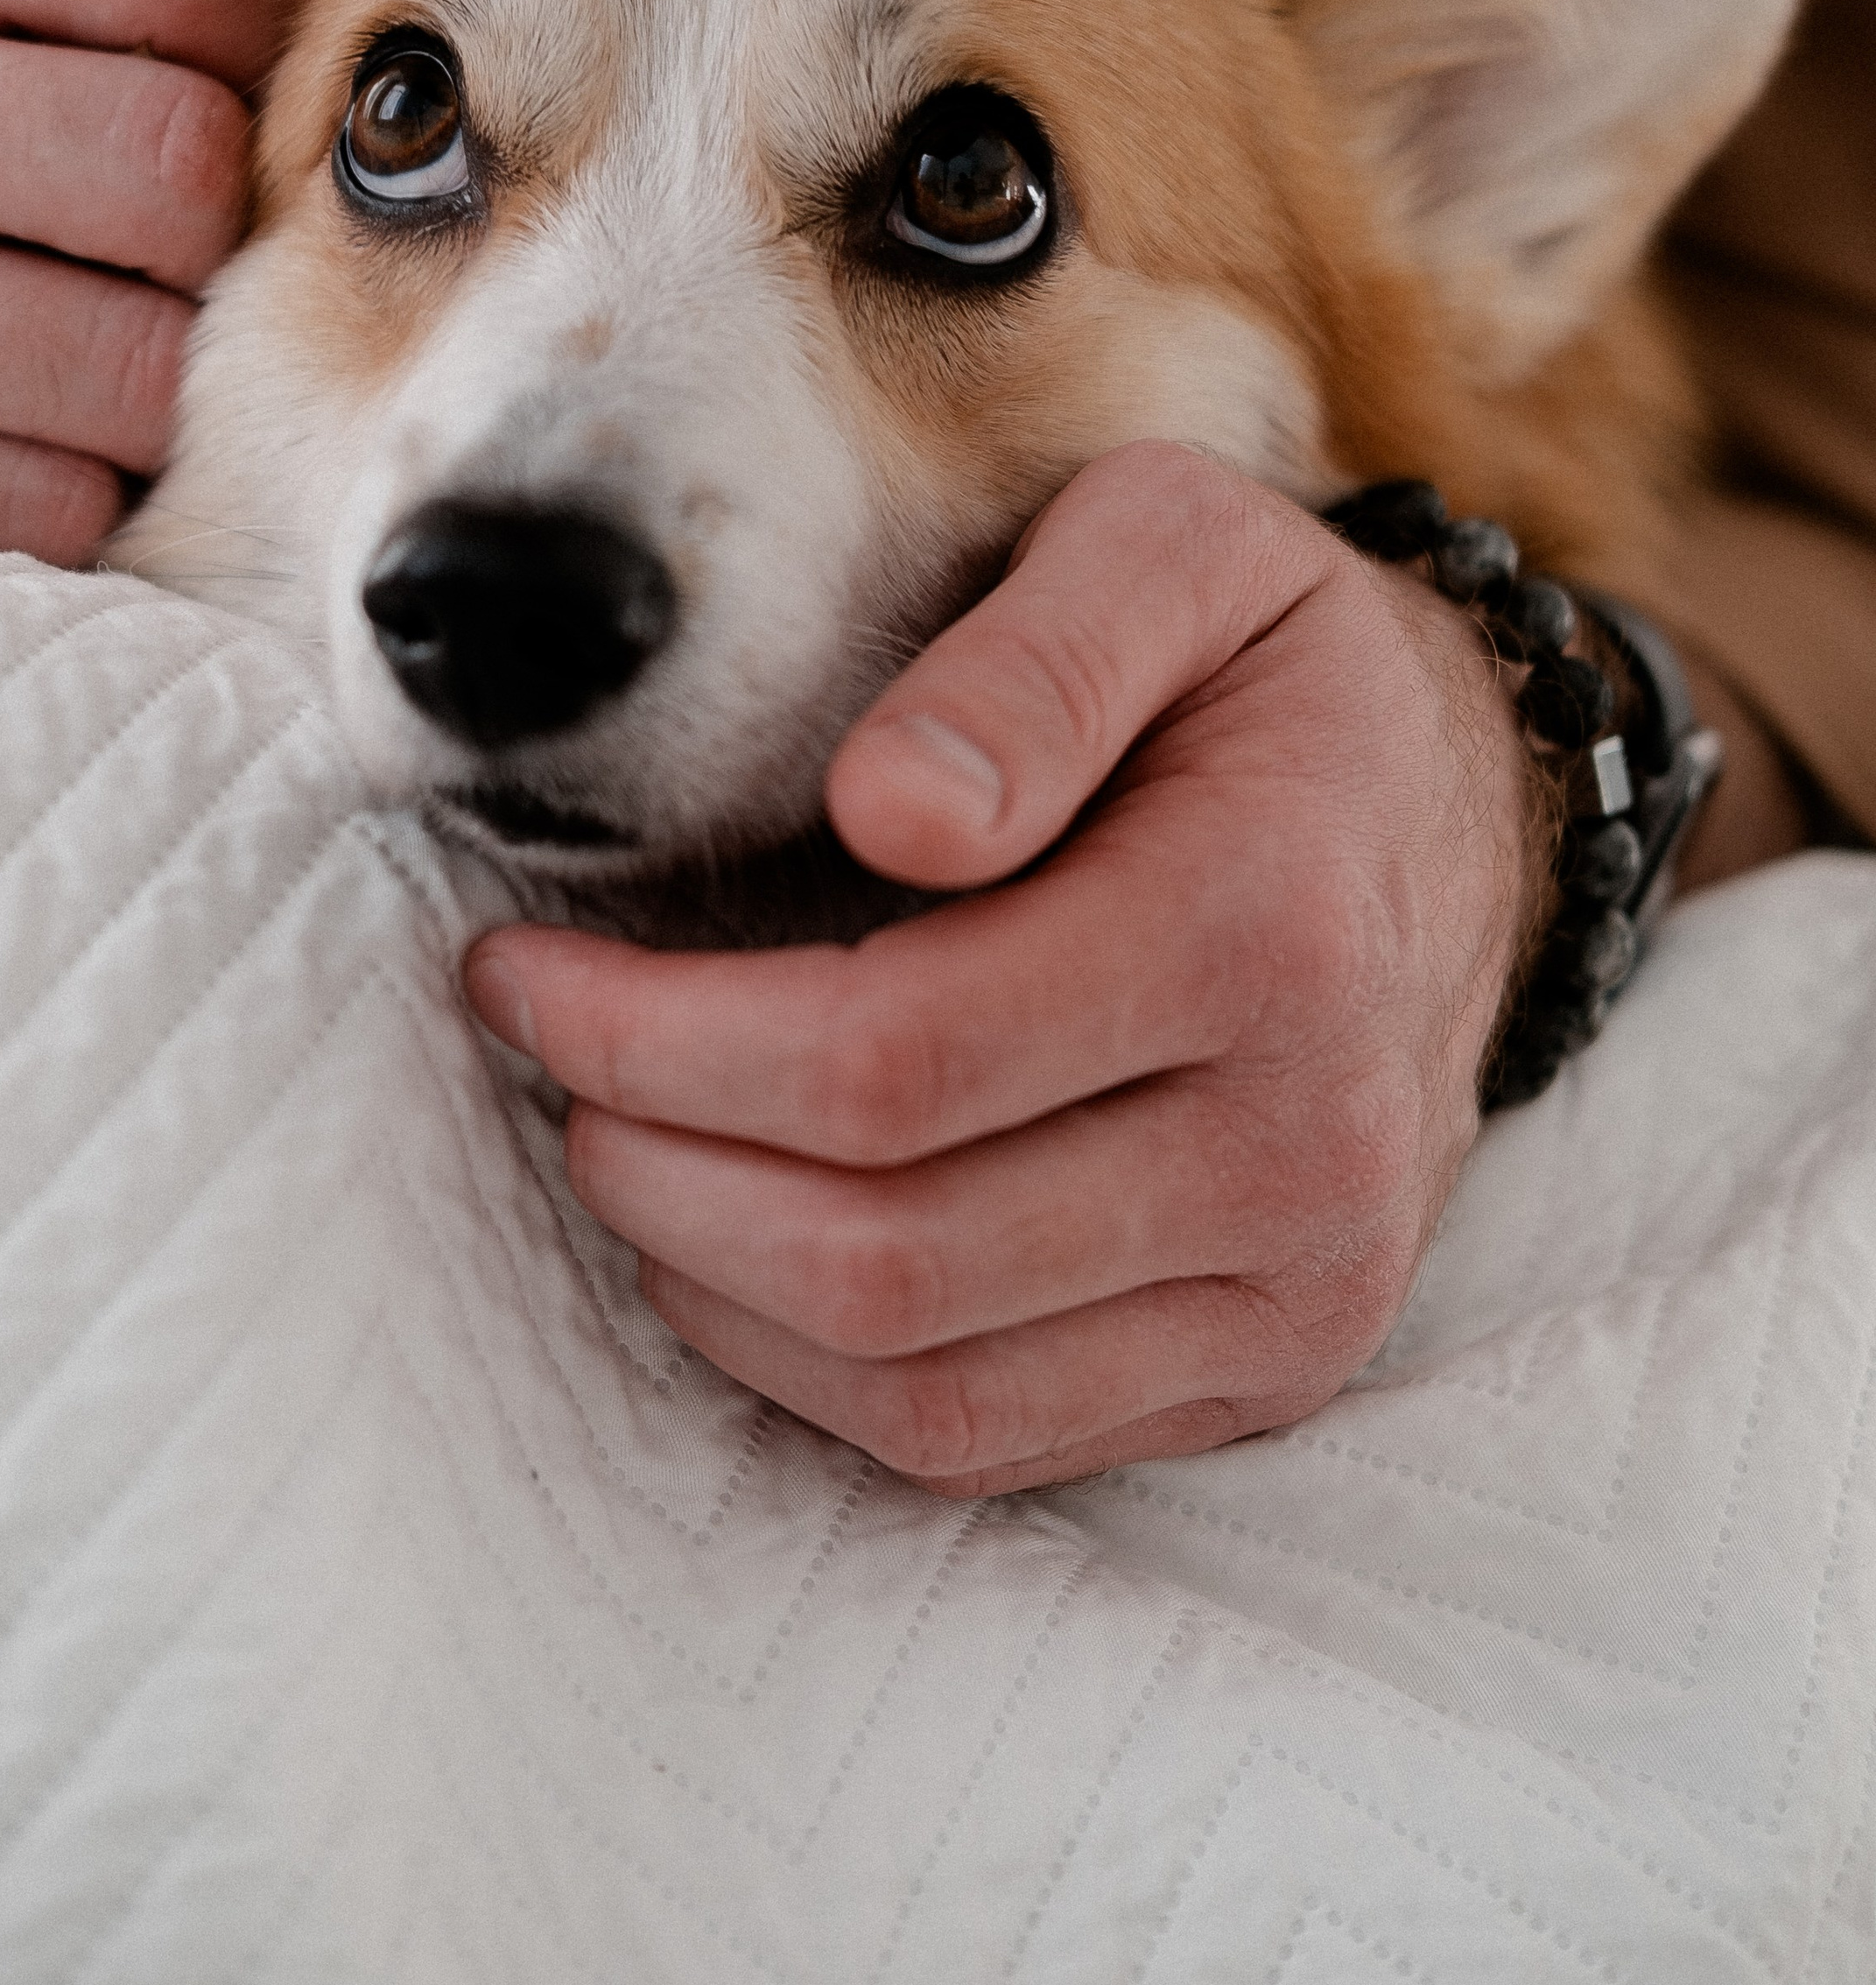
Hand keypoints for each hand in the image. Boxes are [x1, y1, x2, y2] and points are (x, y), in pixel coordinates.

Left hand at [462, 442, 1541, 1495]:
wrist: (1466, 810)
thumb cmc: (1269, 660)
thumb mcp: (1173, 543)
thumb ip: (1034, 656)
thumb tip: (888, 808)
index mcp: (1267, 928)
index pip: (886, 1060)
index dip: (655, 1036)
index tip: (518, 969)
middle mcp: (1307, 1145)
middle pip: (886, 1246)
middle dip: (653, 1164)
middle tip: (546, 1057)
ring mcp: (1303, 1287)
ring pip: (925, 1383)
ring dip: (712, 1283)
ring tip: (619, 1144)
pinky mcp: (1274, 1368)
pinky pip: (993, 1440)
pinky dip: (817, 1372)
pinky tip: (737, 1252)